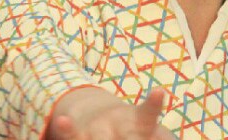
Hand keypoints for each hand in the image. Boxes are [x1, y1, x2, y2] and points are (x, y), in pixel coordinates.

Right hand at [46, 86, 175, 138]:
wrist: (97, 114)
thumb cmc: (132, 130)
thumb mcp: (145, 129)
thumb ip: (158, 135)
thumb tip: (165, 127)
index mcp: (140, 122)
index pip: (148, 113)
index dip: (154, 103)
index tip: (159, 91)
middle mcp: (118, 121)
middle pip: (128, 136)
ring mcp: (98, 126)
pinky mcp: (80, 133)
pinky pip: (73, 135)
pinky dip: (68, 130)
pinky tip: (62, 121)